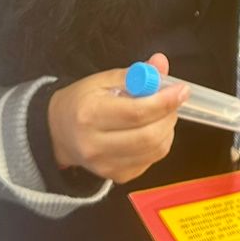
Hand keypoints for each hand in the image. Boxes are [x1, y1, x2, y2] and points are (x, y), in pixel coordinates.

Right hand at [46, 52, 186, 183]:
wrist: (58, 134)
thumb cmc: (81, 102)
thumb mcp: (101, 80)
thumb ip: (134, 74)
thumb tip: (161, 63)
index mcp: (90, 116)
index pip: (136, 113)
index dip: (164, 101)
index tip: (181, 89)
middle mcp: (96, 146)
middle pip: (149, 136)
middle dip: (169, 116)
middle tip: (173, 101)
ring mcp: (107, 166)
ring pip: (155, 151)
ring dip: (167, 129)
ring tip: (160, 114)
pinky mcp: (117, 177)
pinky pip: (151, 161)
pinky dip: (159, 143)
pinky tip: (150, 130)